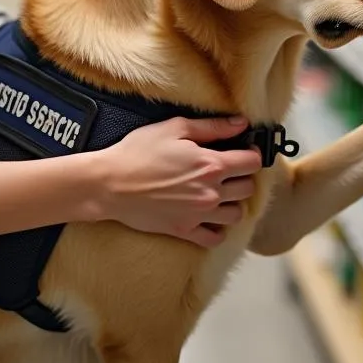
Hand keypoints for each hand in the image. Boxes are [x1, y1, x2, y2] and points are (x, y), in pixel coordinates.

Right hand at [97, 116, 261, 247]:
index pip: (252, 163)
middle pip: (248, 189)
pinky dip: (217, 229)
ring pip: (236, 215)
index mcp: (211, 165)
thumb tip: (240, 124)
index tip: (243, 151)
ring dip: (232, 203)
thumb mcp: (174, 129)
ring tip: (218, 193)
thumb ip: (212, 127)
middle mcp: (211, 192)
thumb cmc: (138, 152)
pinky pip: (215, 238)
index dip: (251, 153)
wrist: (110, 184)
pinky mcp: (185, 230)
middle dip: (242, 177)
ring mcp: (199, 215)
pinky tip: (208, 216)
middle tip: (227, 170)